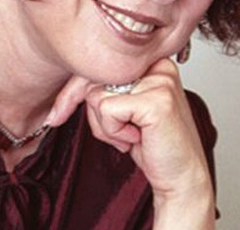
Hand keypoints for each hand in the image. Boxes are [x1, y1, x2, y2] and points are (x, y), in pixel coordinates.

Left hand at [44, 59, 213, 207]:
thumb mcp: (126, 109)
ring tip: (133, 135)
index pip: (101, 64)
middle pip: (94, 78)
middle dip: (88, 112)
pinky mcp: (156, 100)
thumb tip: (69, 85)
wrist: (182, 178)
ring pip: (97, 95)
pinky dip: (114, 132)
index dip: (74, 90)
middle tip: (111, 133)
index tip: (57, 113)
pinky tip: (138, 139)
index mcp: (153, 62)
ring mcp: (160, 81)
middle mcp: (159, 65)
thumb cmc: (154, 144)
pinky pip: (107, 110)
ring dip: (106, 126)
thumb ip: (107, 88)